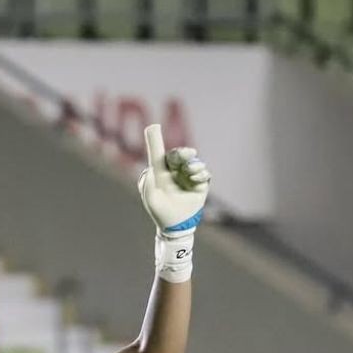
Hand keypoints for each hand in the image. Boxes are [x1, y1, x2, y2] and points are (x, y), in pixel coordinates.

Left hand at [137, 123, 209, 281]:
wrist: (175, 226)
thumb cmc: (160, 211)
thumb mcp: (151, 199)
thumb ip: (148, 184)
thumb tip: (150, 168)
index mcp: (160, 171)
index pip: (158, 153)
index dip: (155, 139)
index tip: (153, 127)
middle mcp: (174, 170)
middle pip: (178, 154)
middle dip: (182, 152)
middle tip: (187, 154)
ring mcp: (188, 175)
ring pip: (193, 162)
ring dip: (193, 165)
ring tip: (191, 172)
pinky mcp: (200, 183)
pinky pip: (203, 173)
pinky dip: (201, 174)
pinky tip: (196, 179)